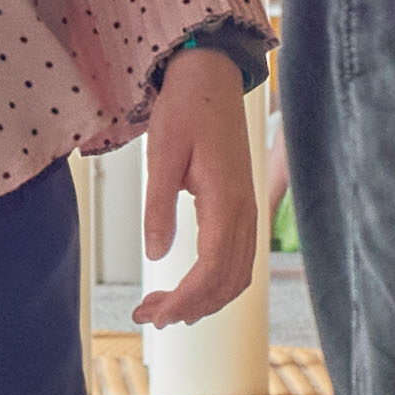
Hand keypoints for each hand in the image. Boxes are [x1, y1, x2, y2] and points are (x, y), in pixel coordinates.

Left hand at [131, 43, 259, 330]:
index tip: (153, 316)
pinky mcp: (241, 206)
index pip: (212, 271)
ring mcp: (247, 209)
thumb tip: (156, 255)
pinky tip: (187, 286)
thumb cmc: (185, 109)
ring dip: (203, 299)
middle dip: (190, 308)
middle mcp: (244, 210)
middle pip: (227, 281)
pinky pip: (237, 258)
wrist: (211, 77)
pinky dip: (215, 282)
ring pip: (237, 274)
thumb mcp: (161, 155)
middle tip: (147, 317)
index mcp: (226, 201)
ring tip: (163, 308)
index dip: (184, 300)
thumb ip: (159, 206)